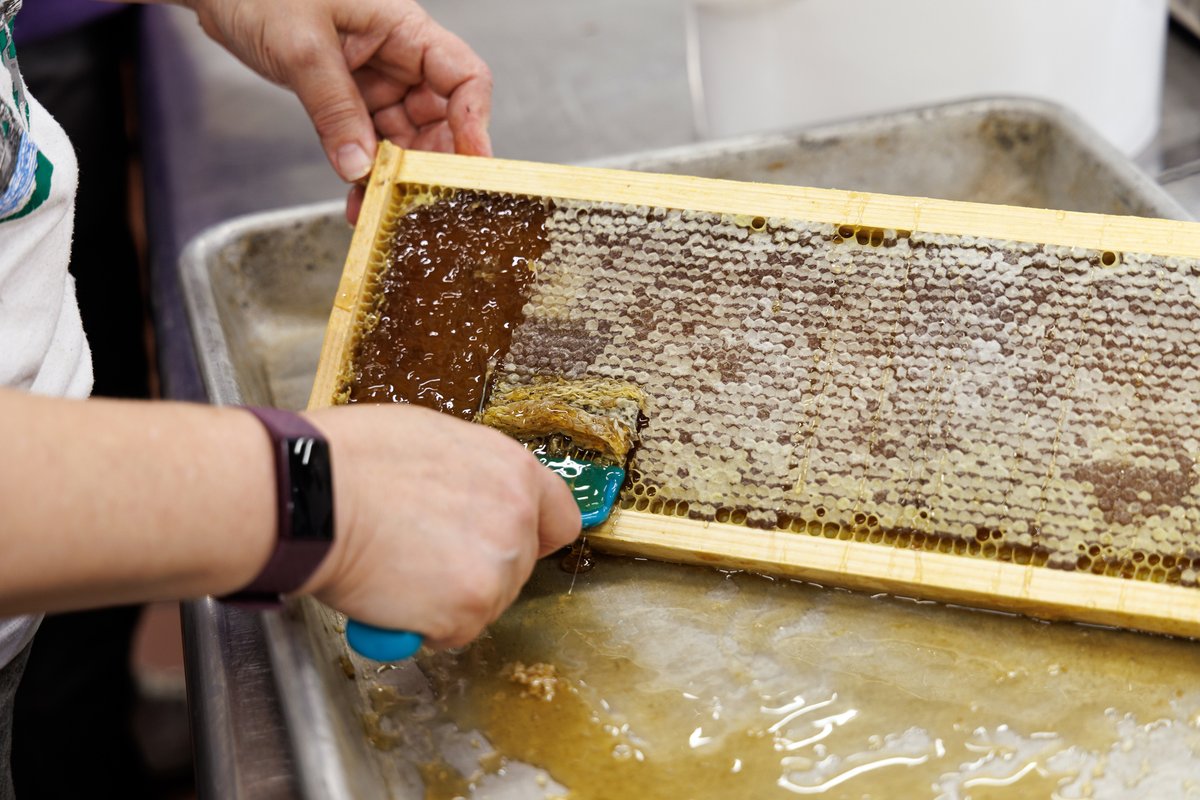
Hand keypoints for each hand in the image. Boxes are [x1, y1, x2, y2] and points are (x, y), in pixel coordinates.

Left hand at [184, 0, 492, 186]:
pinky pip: (369, 146)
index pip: (464, 78)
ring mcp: (376, 83)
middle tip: (422, 201)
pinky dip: (366, 175)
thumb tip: (360, 166)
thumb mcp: (301, 46)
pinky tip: (359, 199)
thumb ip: (335, 108)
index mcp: (404, 29)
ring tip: (382, 210)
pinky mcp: (349, 102)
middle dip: (433, 163)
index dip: (474, 122)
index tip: (470, 165)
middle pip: (440, 119)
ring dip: (396, 179)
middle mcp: (399, 58)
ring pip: (405, 141)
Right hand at [299, 405, 579, 648]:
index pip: (559, 518)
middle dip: (479, 569)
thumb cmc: (351, 459)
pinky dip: (427, 626)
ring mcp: (497, 567)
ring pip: (489, 602)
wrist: (313, 494)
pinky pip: (456, 632)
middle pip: (519, 566)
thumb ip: (472, 475)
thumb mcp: (433, 440)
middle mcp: (517, 517)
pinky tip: (393, 592)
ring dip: (452, 599)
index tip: (509, 543)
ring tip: (400, 566)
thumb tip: (470, 495)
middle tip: (426, 556)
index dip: (532, 535)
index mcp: (513, 470)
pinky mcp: (468, 610)